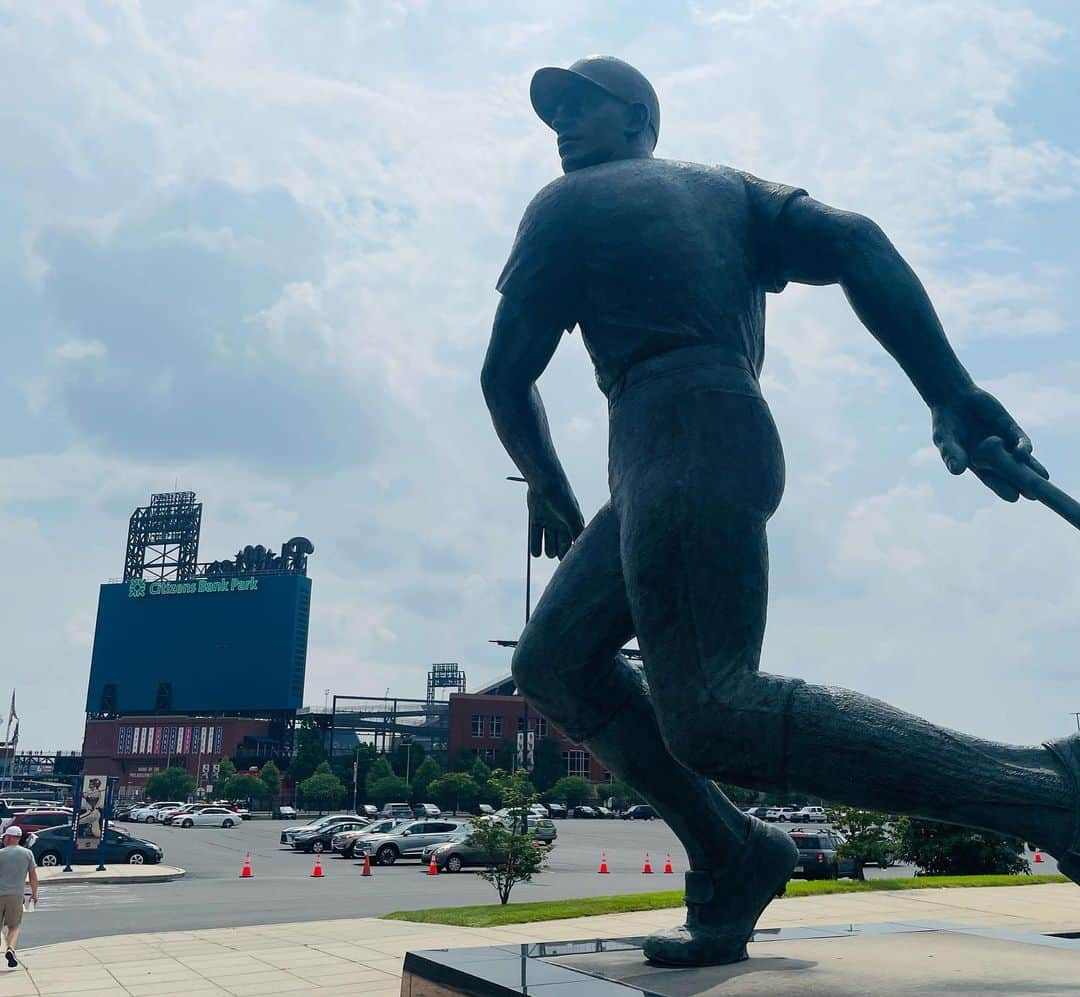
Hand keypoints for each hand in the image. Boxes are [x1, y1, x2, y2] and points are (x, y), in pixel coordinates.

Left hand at [528, 486, 583, 558]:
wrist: (545, 481)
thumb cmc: (562, 497)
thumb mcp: (572, 516)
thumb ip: (577, 532)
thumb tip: (582, 548)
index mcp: (573, 523)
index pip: (573, 543)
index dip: (570, 552)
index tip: (568, 560)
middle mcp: (562, 524)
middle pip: (560, 546)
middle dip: (559, 553)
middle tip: (557, 555)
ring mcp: (549, 522)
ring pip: (548, 543)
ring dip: (547, 550)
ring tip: (548, 552)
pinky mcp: (536, 519)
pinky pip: (536, 536)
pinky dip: (535, 546)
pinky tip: (536, 553)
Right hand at [931, 387, 1047, 500]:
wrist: (954, 398)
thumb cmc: (945, 423)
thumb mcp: (944, 439)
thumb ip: (950, 453)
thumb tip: (956, 471)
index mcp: (977, 464)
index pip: (993, 480)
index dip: (1004, 488)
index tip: (1013, 497)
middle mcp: (993, 456)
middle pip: (1011, 473)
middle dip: (1023, 483)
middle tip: (1034, 494)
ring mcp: (1003, 442)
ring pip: (1021, 459)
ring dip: (1031, 469)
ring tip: (1042, 479)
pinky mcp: (1010, 428)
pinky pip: (1020, 440)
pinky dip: (1023, 447)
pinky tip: (1024, 453)